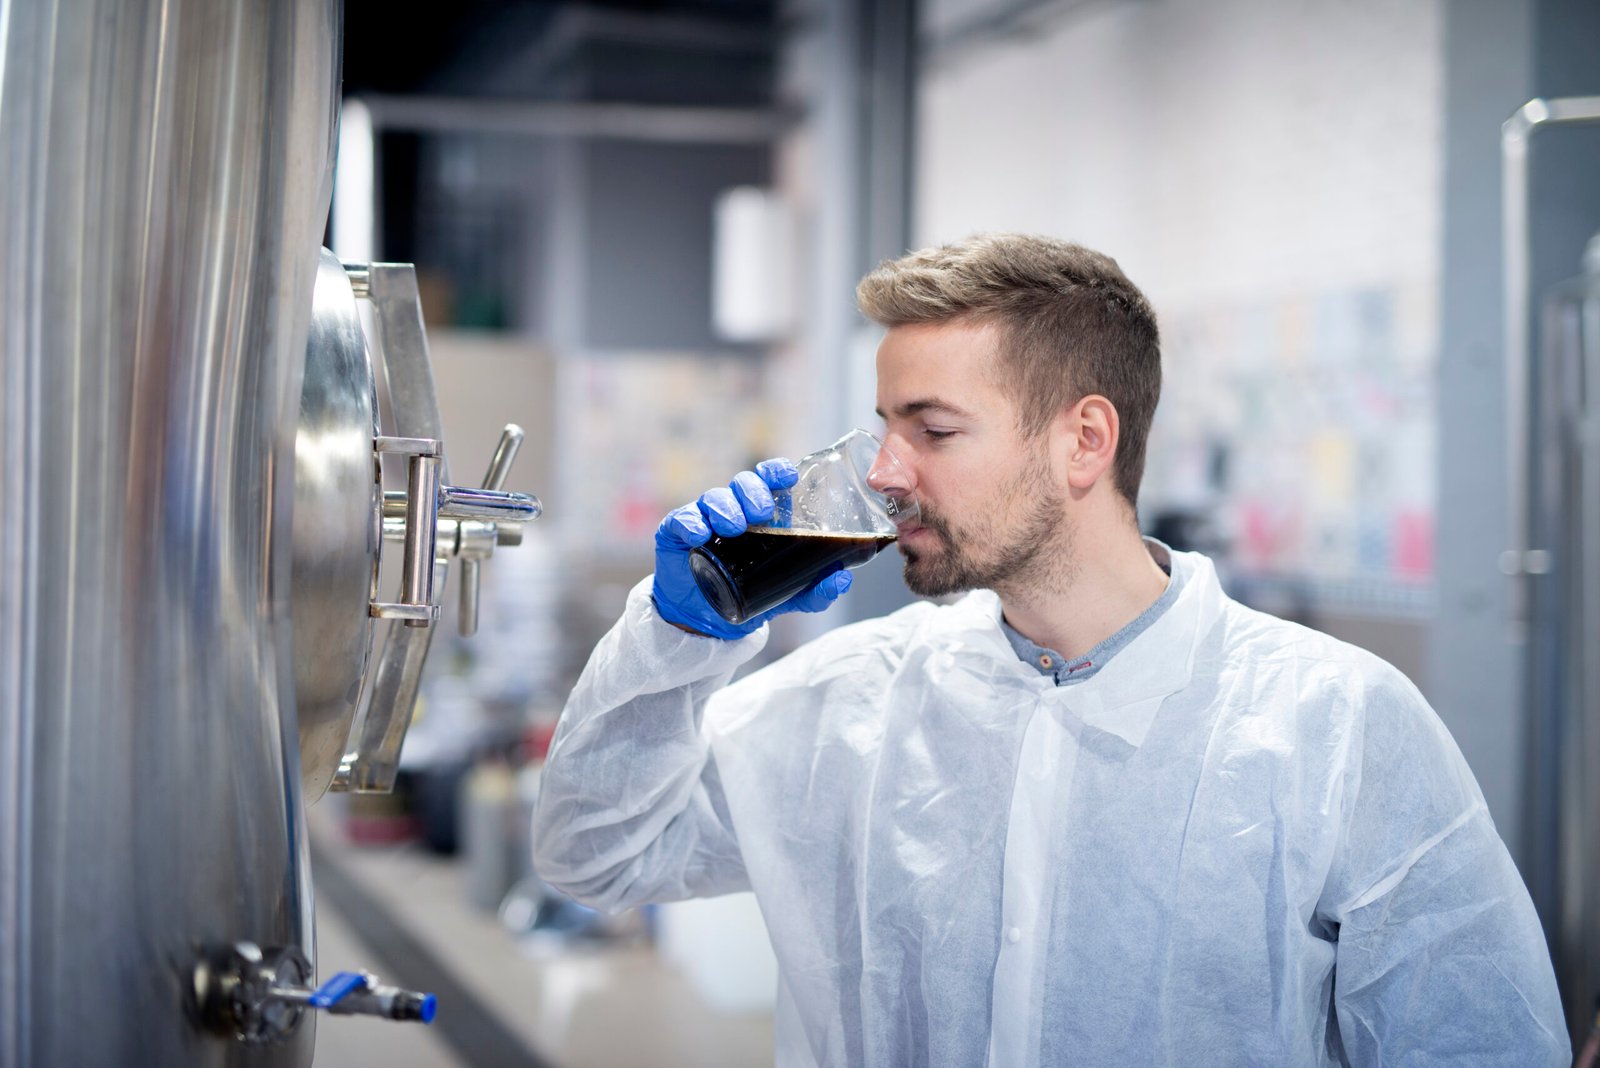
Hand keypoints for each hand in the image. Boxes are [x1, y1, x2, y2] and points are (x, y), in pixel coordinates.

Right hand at [651, 458, 853, 638]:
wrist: (705, 621)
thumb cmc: (749, 593)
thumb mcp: (786, 595)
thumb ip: (814, 591)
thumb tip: (841, 581)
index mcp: (761, 515)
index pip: (769, 480)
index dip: (776, 472)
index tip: (788, 476)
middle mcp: (733, 509)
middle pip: (742, 483)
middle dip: (753, 491)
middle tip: (762, 512)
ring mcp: (704, 519)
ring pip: (713, 498)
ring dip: (725, 507)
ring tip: (734, 527)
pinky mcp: (676, 533)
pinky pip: (681, 520)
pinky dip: (690, 523)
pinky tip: (698, 535)